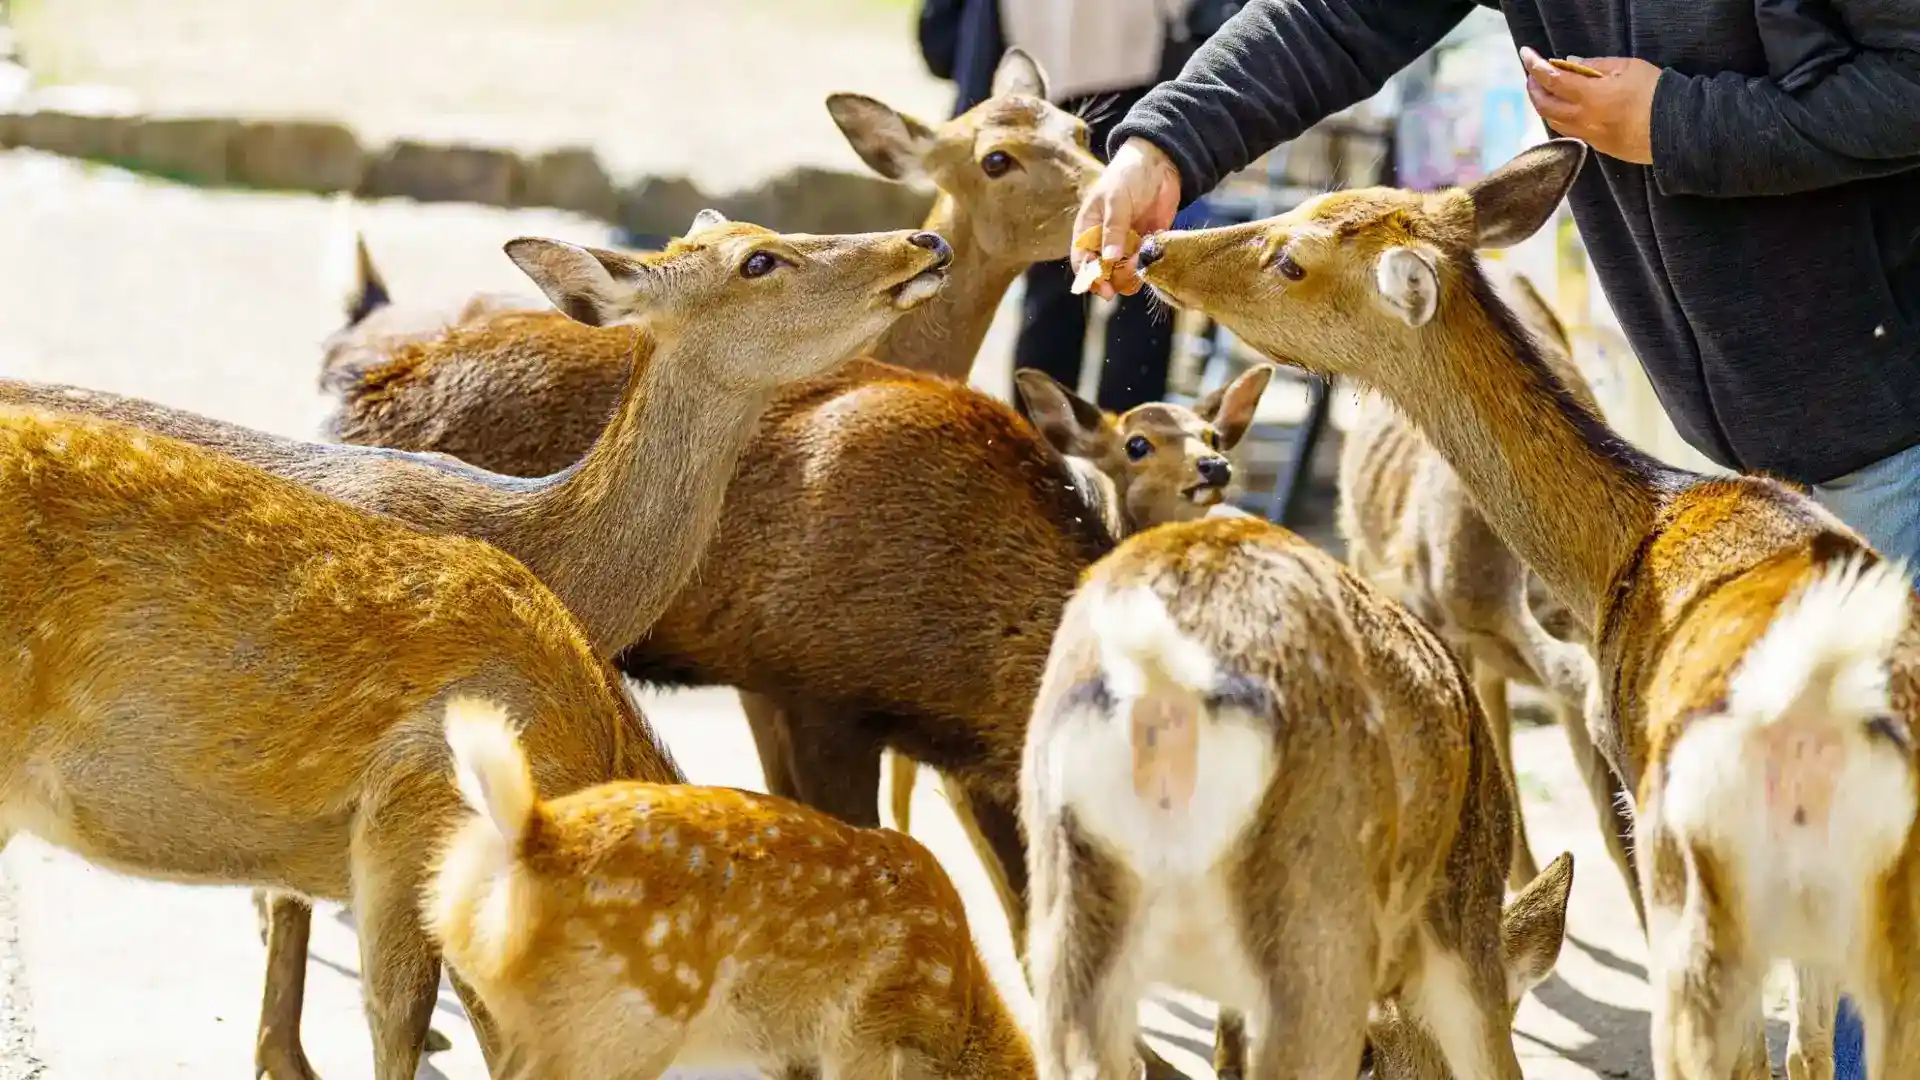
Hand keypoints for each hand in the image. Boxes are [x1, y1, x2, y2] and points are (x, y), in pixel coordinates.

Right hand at [1071, 137, 1179, 297]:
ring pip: (1124, 269)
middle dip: (1110, 280)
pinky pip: (1145, 260)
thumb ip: (1113, 230)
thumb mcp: (1116, 201)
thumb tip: (1109, 260)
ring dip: (1130, 273)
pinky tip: (1152, 256)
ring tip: (1138, 267)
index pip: (1082, 259)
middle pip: (1103, 269)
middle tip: (1119, 287)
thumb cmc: (1128, 176)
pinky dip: (1148, 263)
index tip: (1100, 287)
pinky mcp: (1147, 242)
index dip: (1088, 275)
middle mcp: (1105, 239)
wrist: (1161, 162)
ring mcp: (1127, 242)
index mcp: (1089, 227)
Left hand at [1519, 48, 1658, 165]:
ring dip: (1544, 105)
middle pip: (1544, 105)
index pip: (1551, 79)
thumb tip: (1571, 63)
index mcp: (1590, 97)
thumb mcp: (1628, 67)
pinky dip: (1559, 117)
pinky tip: (1564, 108)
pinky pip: (1569, 131)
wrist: (1677, 129)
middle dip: (1533, 88)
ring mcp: (1589, 136)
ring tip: (1546, 90)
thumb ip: (1595, 66)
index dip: (1535, 66)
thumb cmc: (1656, 92)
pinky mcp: (1598, 147)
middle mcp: (1583, 119)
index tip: (1526, 54)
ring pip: (1553, 122)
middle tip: (1534, 74)